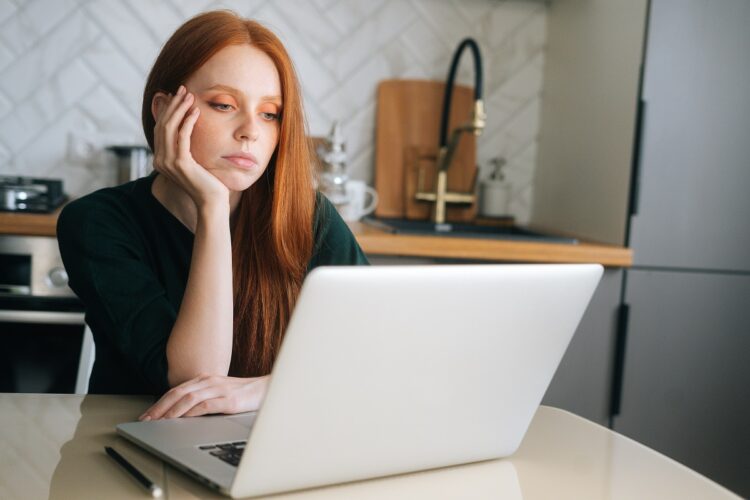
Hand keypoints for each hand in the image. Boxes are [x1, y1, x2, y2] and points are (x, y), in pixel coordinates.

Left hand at [139, 374, 270, 419]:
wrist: (267, 389)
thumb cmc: (243, 394)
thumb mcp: (219, 393)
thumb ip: (203, 398)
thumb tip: (181, 413)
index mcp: (205, 379)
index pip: (176, 390)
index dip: (159, 403)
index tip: (147, 415)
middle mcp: (209, 382)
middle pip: (177, 393)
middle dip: (159, 408)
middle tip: (146, 421)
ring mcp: (219, 389)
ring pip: (188, 398)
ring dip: (171, 411)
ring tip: (159, 423)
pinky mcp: (229, 400)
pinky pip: (205, 405)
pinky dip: (191, 413)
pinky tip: (182, 420)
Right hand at [152, 84, 229, 209]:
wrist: (211, 202)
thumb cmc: (206, 182)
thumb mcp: (192, 163)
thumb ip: (184, 150)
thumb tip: (186, 132)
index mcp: (160, 160)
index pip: (160, 128)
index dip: (167, 110)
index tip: (176, 96)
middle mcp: (160, 161)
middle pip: (163, 124)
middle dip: (173, 105)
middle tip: (183, 89)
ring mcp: (168, 163)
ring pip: (170, 127)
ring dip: (180, 109)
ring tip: (190, 95)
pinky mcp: (181, 164)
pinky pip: (182, 136)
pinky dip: (188, 121)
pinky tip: (196, 111)